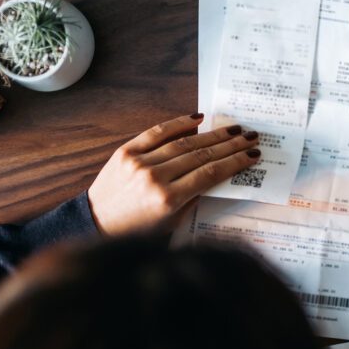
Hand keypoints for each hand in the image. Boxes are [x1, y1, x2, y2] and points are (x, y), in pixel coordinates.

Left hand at [87, 113, 259, 237]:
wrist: (96, 223)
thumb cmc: (137, 229)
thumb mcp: (172, 221)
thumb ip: (194, 197)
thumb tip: (218, 173)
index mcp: (168, 199)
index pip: (210, 174)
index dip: (235, 163)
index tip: (252, 156)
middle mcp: (154, 178)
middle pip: (202, 155)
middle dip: (230, 145)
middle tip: (250, 137)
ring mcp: (139, 162)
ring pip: (184, 142)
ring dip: (213, 135)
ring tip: (233, 128)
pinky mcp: (126, 151)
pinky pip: (156, 132)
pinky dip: (179, 123)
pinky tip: (198, 118)